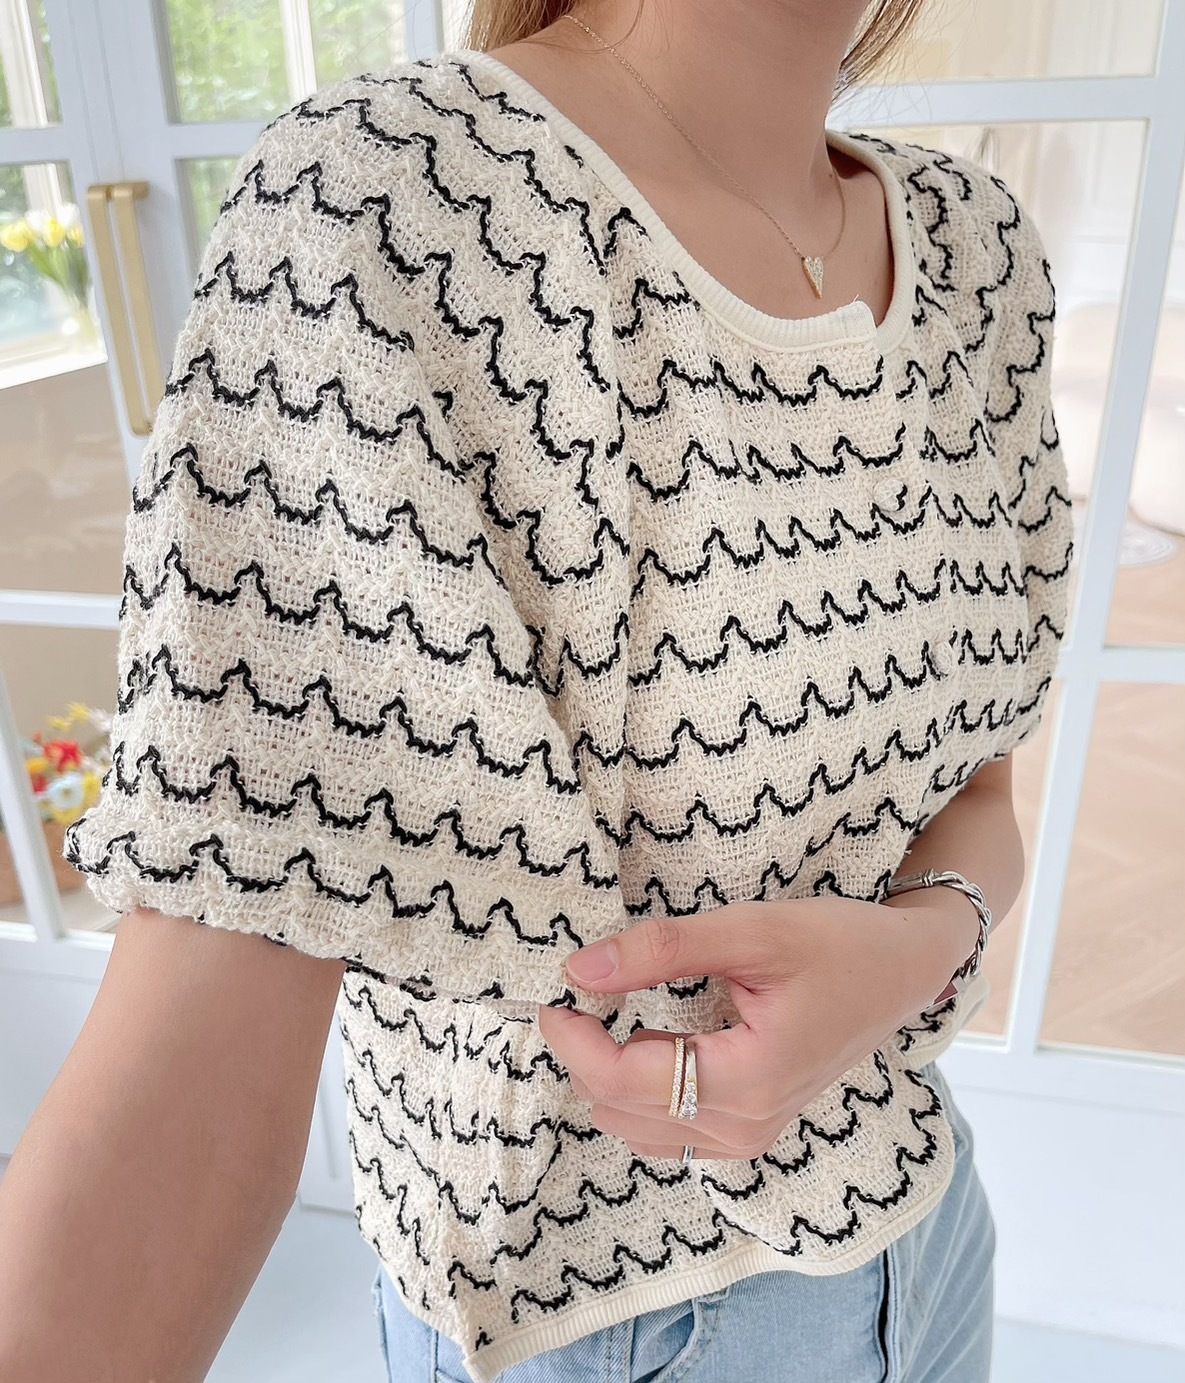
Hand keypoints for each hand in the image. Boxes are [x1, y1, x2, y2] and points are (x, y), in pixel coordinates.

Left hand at [537, 896, 971, 1161]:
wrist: (901, 971)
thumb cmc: (838, 945)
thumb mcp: (751, 931)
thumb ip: (663, 950)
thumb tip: (581, 969)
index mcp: (746, 1082)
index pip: (622, 1083)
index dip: (574, 1041)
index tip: (555, 994)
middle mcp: (744, 1127)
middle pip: (621, 1110)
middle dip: (588, 1056)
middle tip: (585, 993)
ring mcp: (748, 1136)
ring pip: (637, 1127)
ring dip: (611, 1077)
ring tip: (612, 1013)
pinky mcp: (750, 1128)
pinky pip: (668, 1130)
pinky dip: (640, 1092)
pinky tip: (648, 1042)